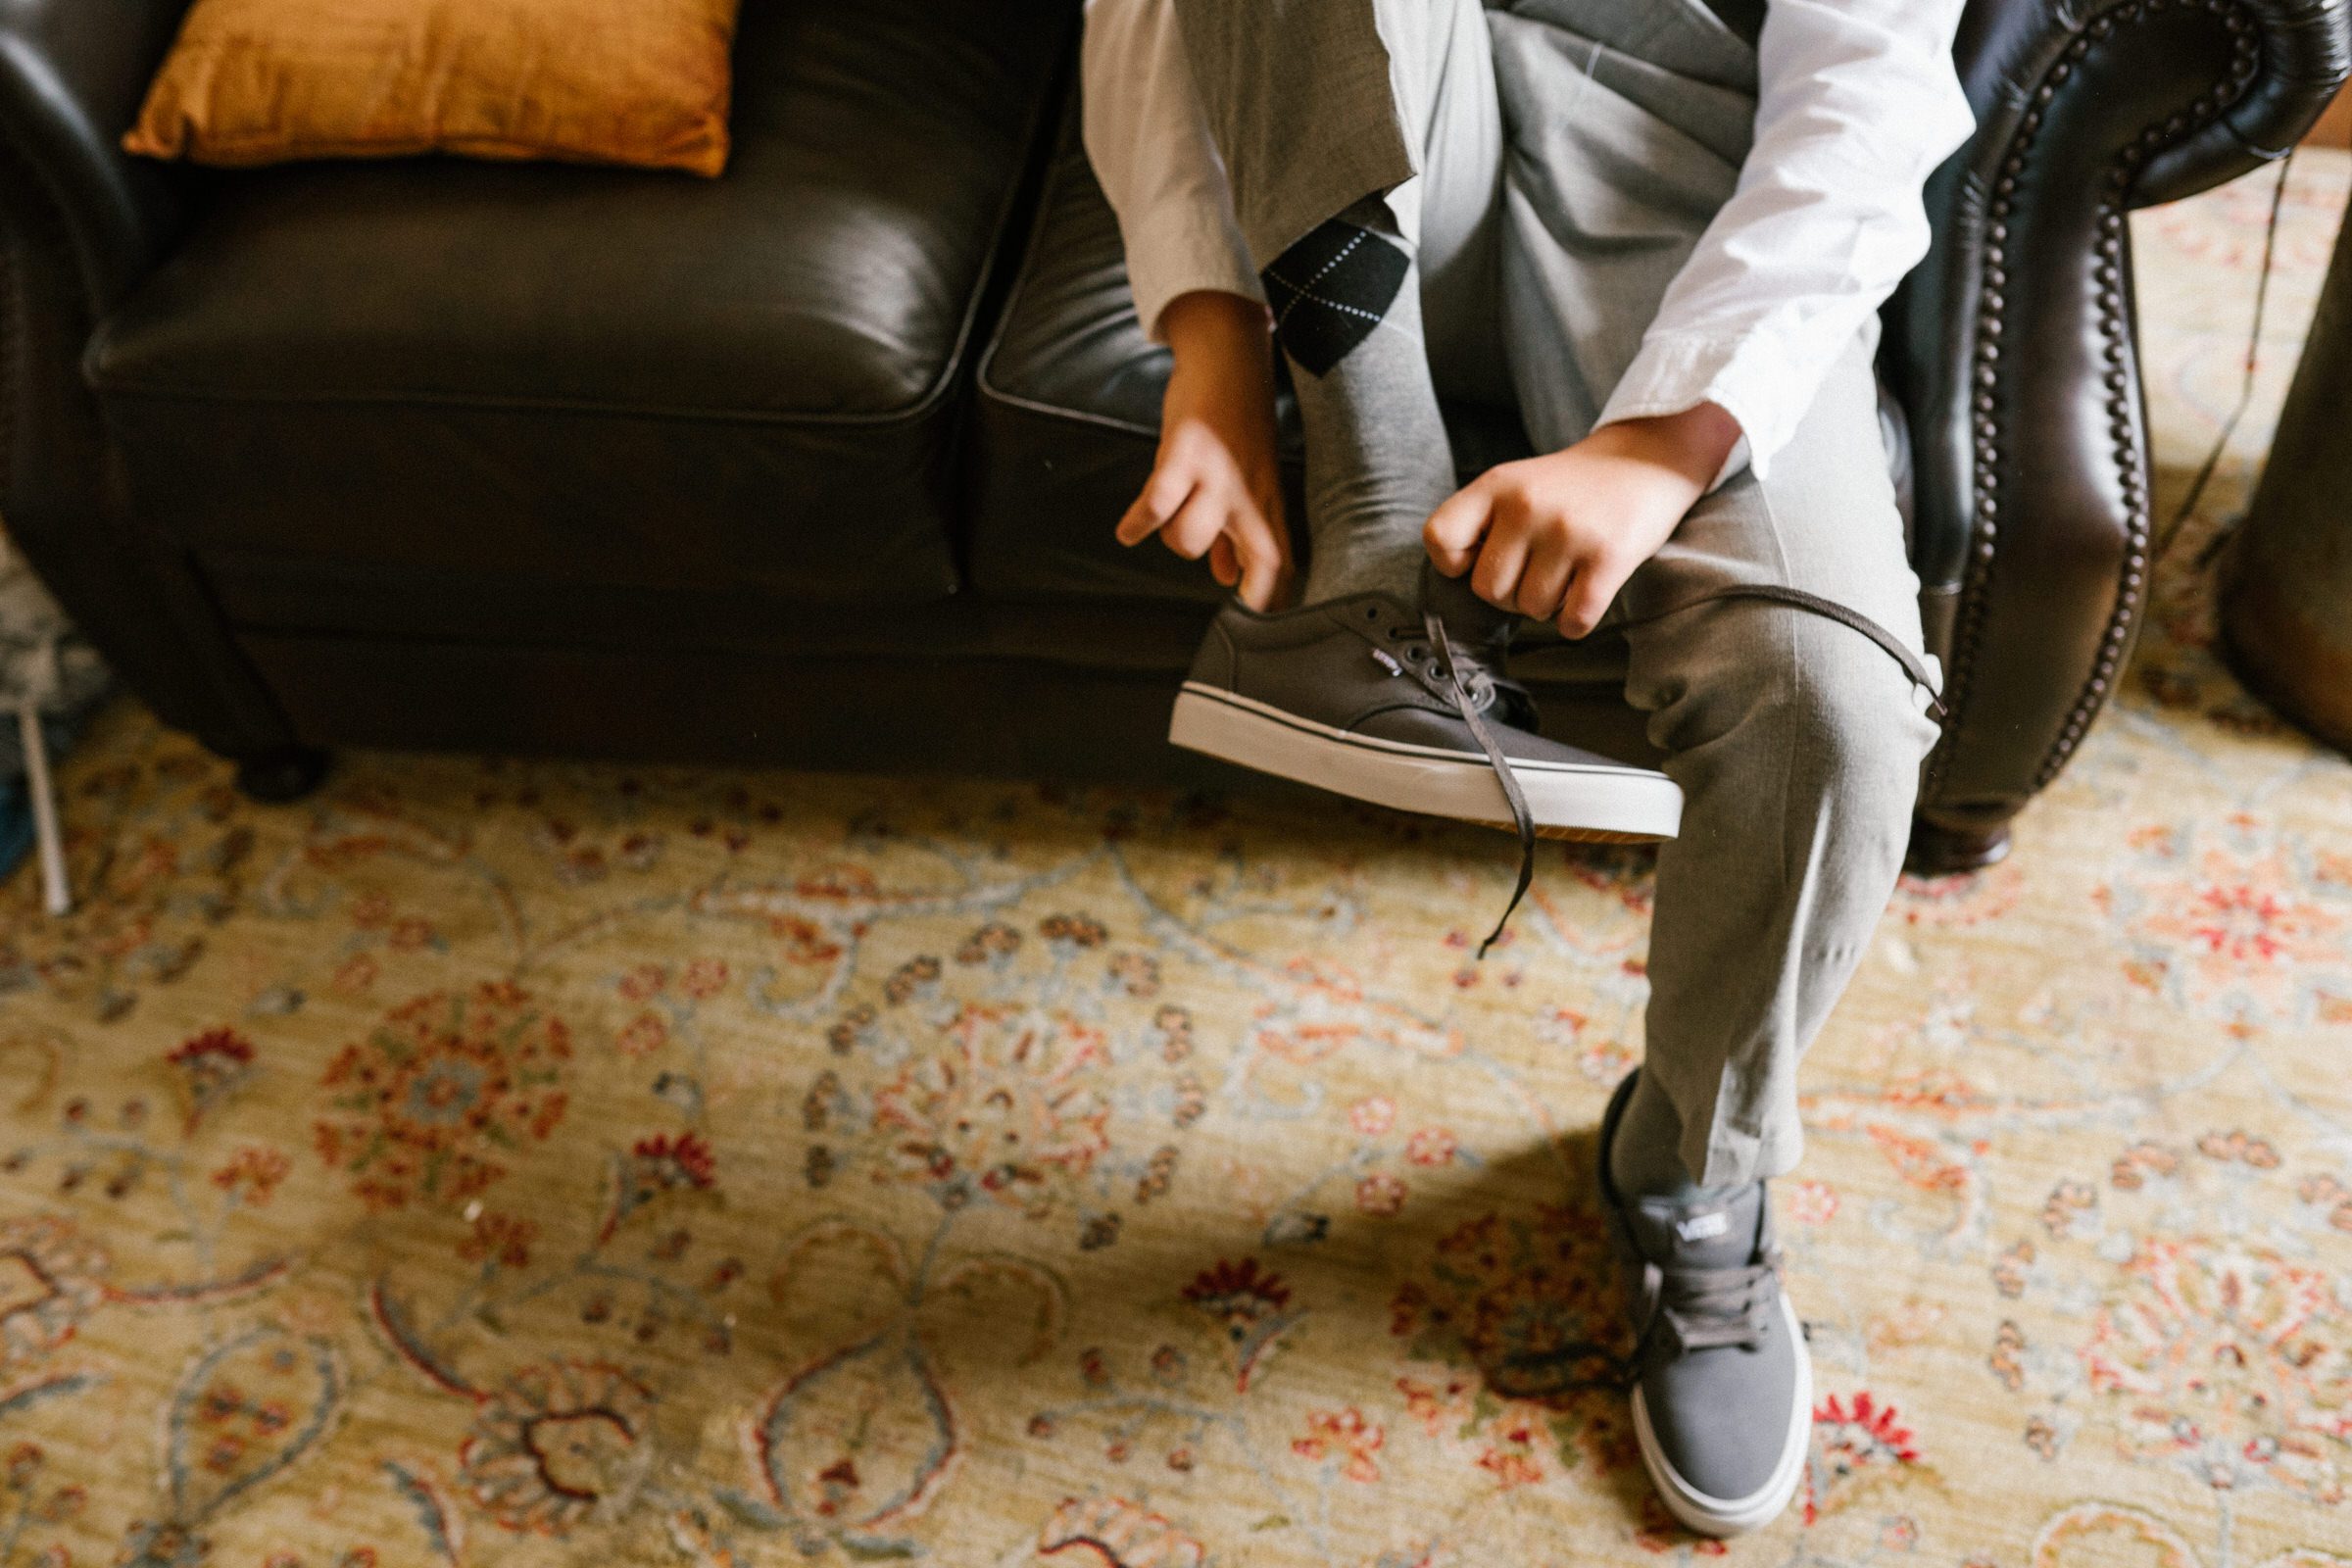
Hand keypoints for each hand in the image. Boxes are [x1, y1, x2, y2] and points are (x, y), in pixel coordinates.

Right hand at [1117, 291, 1293, 610]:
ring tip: (1166, 521)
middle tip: (1220, 604)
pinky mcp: (1186, 452)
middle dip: (1243, 589)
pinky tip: (1127, 531)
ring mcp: (1218, 473)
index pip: (1282, 563)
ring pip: (1193, 538)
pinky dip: (1139, 521)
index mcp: (1267, 502)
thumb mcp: (1250, 481)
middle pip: (1261, 557)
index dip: (1273, 602)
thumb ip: (1238, 534)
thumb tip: (1229, 579)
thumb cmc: (1239, 423)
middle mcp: (1250, 492)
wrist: (1229, 356)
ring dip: (1174, 539)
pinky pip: (1158, 501)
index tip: (1258, 634)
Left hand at [1423, 404, 1740, 637]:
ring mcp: (1568, 532)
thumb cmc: (1570, 488)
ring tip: (1567, 573)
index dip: (1456, 562)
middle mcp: (1526, 506)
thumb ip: (1481, 523)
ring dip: (1549, 605)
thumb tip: (1464, 579)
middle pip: (1488, 590)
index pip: (1439, 539)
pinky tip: (1586, 595)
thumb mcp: (1515, 483)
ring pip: (1531, 610)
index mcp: (1495, 485)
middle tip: (1538, 571)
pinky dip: (1576, 622)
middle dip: (1510, 593)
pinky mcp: (1608, 557)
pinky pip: (1573, 621)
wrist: (1646, 460)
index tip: (1484, 556)